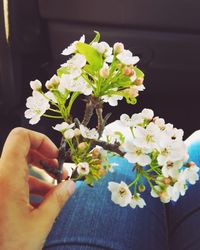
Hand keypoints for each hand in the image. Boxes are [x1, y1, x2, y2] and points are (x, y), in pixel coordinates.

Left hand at [0, 128, 74, 249]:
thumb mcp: (40, 223)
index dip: (41, 140)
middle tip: (59, 171)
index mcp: (7, 177)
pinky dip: (31, 183)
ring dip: (40, 172)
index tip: (56, 156)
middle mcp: (0, 176)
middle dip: (45, 157)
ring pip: (20, 165)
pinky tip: (44, 199)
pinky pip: (15, 178)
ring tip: (56, 188)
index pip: (21, 137)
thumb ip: (58, 199)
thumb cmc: (9, 247)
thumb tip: (71, 185)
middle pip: (23, 149)